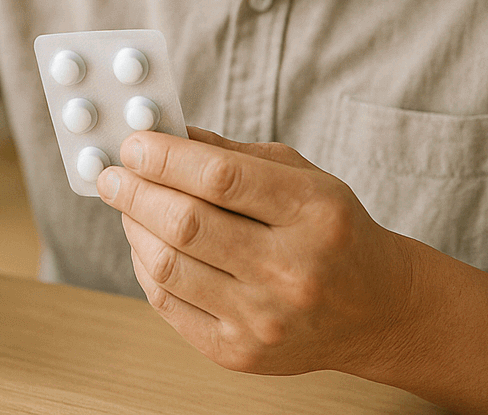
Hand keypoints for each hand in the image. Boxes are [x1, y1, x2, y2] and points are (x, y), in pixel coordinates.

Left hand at [96, 126, 418, 377]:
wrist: (376, 311)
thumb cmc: (333, 231)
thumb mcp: (302, 177)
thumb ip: (231, 156)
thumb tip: (163, 134)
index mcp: (315, 213)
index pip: (221, 179)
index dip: (164, 157)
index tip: (132, 143)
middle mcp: (292, 270)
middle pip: (187, 224)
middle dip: (135, 191)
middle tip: (111, 173)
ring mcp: (265, 319)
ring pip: (168, 266)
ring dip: (134, 227)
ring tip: (128, 205)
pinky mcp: (240, 353)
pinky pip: (168, 304)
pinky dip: (146, 267)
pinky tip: (146, 243)